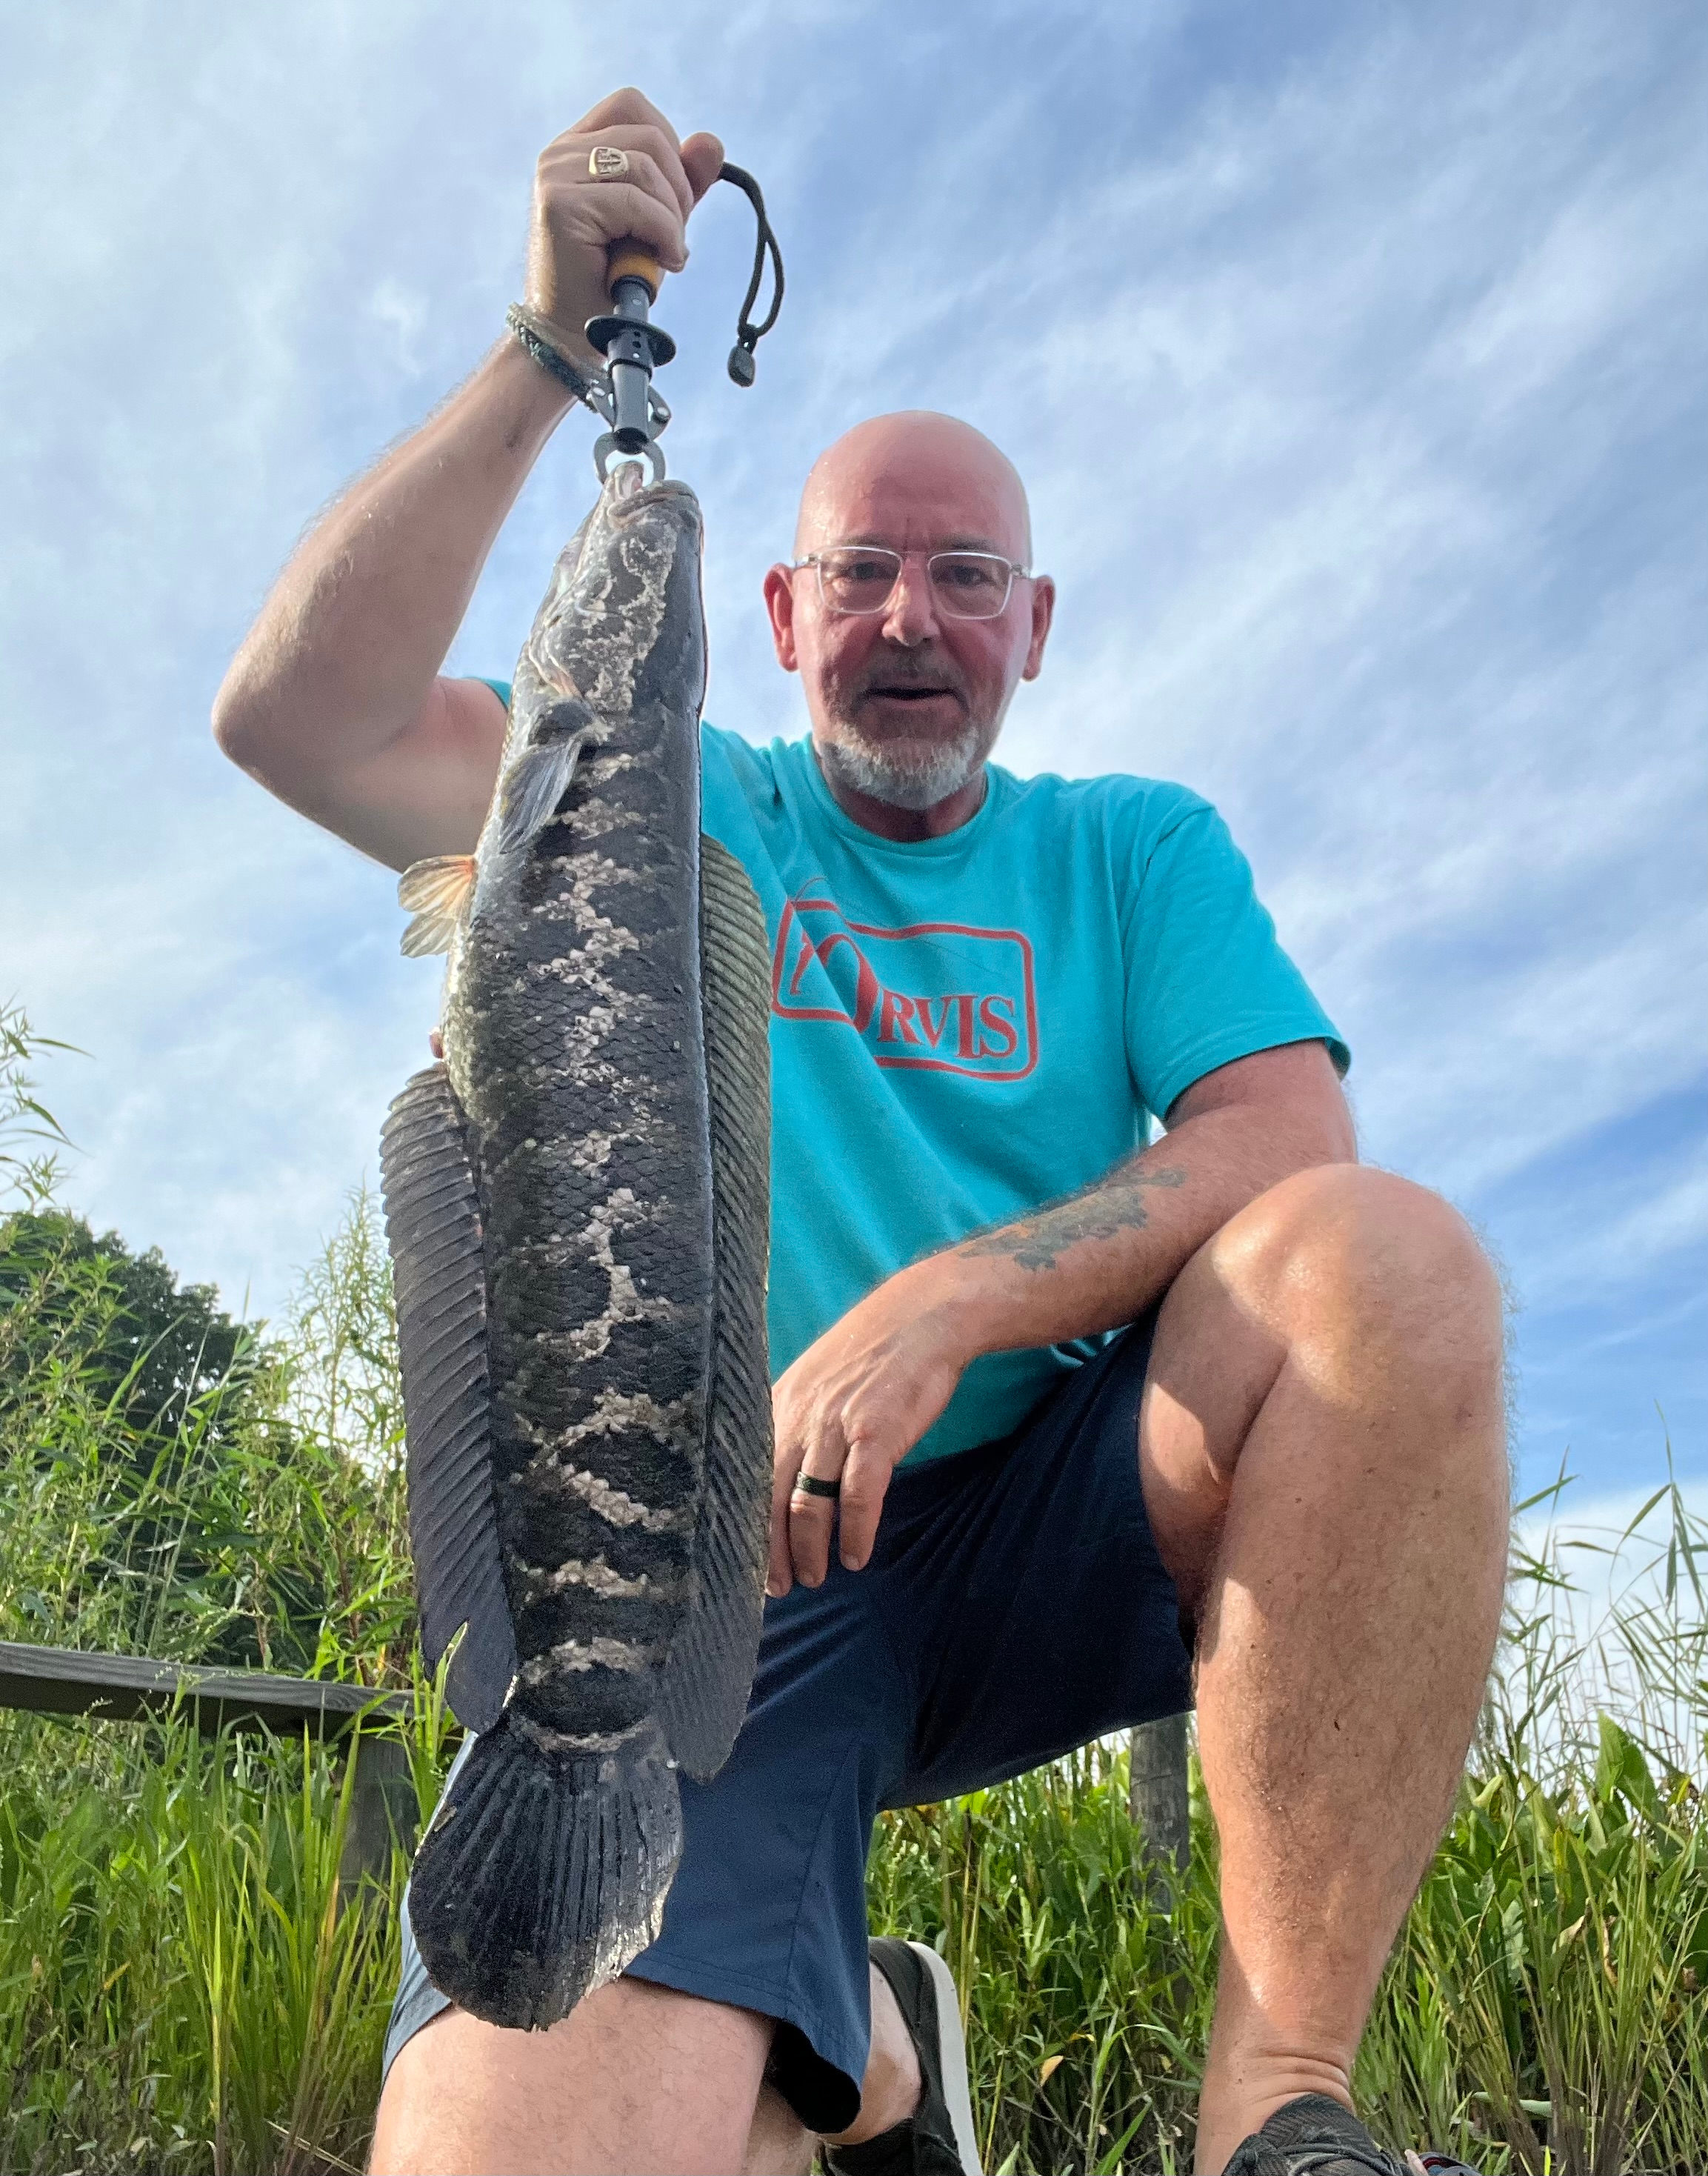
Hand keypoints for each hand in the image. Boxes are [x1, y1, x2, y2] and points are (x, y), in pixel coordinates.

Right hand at [526, 89, 724, 362]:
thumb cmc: (612, 280)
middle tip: (674, 235)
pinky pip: (636, 202)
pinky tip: (663, 261)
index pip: (632, 105)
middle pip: (649, 135)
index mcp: (578, 146)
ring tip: (664, 253)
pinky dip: (664, 234)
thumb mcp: (656, 222)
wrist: (574, 333)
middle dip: (679, 188)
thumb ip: (682, 182)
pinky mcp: (560, 203)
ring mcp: (556, 174)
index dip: (668, 144)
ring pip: (646, 167)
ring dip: (672, 217)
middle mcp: (561, 152)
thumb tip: (712, 142)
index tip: (673, 197)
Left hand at [767, 1266, 978, 1597]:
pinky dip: (856, 1532)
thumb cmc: (871, 1355)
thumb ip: (792, 1421)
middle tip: (777, 1587)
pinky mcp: (876, 1432)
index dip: (743, 1525)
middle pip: (767, 1499)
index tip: (742, 1561)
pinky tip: (857, 1556)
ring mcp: (836, 1425)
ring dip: (809, 1549)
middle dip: (769, 1551)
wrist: (922, 1317)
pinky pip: (859, 1494)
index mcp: (778, 1406)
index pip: (745, 1477)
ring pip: (807, 1503)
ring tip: (815, 1577)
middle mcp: (798, 1417)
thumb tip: (776, 1472)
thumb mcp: (814, 1380)